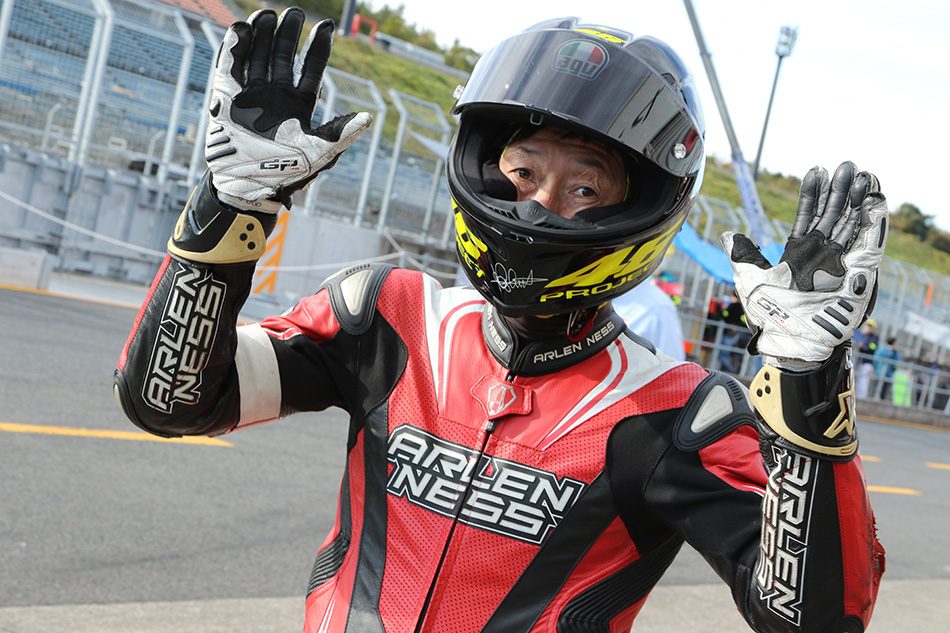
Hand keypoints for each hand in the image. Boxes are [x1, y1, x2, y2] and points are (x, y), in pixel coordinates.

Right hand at [205, 8, 371, 211]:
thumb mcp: (319, 153)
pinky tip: (241, 28)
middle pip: (283, 56)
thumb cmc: (285, 173)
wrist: (247, 186)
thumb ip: (341, 133)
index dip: (319, 47)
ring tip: (268, 15)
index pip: (311, 69)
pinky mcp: (225, 96)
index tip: (327, 25)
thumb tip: (369, 117)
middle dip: (289, 34)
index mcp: (299, 105)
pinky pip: (230, 66)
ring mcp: (251, 94)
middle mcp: (275, 95)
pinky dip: (234, 48)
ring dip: (262, 35)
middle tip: (294, 12)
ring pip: (258, 55)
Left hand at [720, 162, 887, 365]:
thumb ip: (742, 254)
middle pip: (834, 215)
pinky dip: (873, 223)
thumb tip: (728, 234)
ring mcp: (841, 263)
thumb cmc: (769, 316)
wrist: (789, 341)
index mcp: (799, 253)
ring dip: (860, 200)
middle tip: (846, 165)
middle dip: (840, 190)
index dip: (813, 194)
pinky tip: (874, 201)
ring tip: (864, 175)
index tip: (816, 170)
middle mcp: (822, 255)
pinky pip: (869, 245)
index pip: (808, 216)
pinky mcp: (858, 275)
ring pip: (853, 225)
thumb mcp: (749, 279)